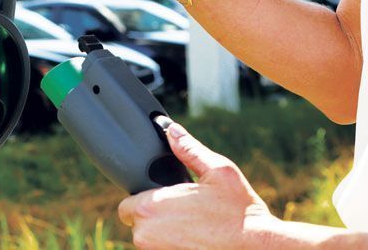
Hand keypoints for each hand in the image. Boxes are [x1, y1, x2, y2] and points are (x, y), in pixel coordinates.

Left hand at [118, 122, 277, 249]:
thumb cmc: (241, 213)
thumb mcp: (218, 172)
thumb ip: (189, 149)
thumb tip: (172, 130)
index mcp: (151, 208)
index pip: (126, 205)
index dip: (142, 200)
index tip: (163, 199)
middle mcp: (147, 236)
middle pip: (137, 225)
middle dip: (154, 218)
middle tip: (183, 212)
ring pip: (151, 242)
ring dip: (165, 234)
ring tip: (193, 227)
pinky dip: (175, 246)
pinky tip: (197, 240)